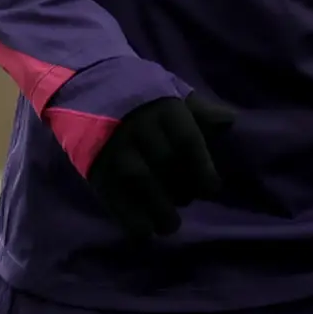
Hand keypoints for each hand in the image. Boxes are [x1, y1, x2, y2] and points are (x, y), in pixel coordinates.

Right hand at [85, 92, 237, 240]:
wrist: (83, 83)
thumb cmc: (136, 89)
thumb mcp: (169, 87)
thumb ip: (198, 109)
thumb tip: (229, 122)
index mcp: (162, 107)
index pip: (188, 141)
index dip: (203, 169)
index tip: (211, 189)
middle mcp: (139, 127)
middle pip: (167, 164)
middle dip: (182, 189)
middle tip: (186, 200)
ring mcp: (115, 148)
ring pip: (142, 183)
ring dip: (160, 210)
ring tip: (170, 225)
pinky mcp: (95, 166)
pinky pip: (114, 196)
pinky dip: (130, 218)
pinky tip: (144, 230)